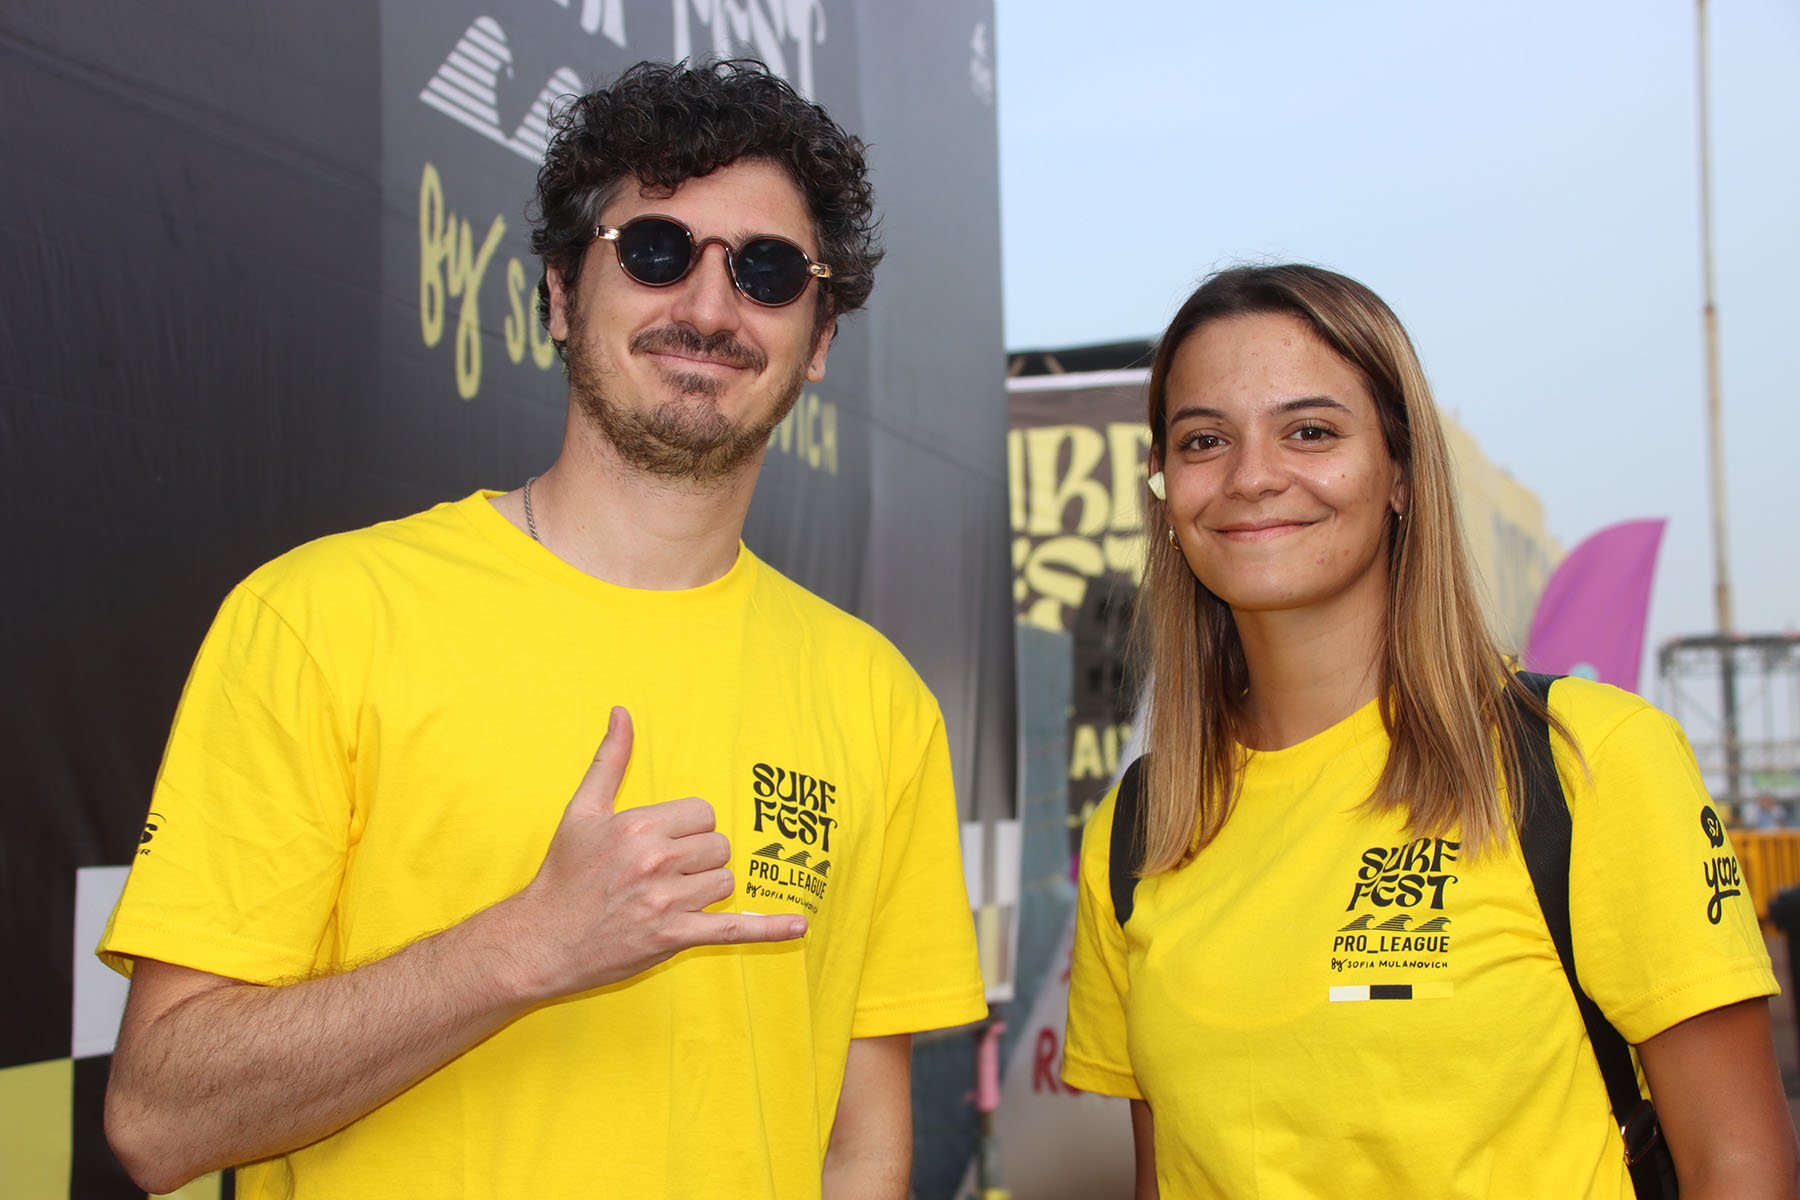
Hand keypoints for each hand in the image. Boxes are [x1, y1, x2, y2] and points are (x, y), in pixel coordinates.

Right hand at [507, 707, 806, 999]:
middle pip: (719, 847)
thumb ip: (610, 760)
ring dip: (707, 891)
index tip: (665, 844)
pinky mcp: (673, 938)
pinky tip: (799, 928)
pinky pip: (733, 929)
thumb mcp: (582, 811)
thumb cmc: (563, 875)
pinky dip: (768, 930)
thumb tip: (622, 711)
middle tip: (663, 874)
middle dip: (699, 860)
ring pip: (725, 883)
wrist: (540, 941)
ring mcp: (666, 901)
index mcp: (639, 825)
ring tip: (669, 899)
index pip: (704, 814)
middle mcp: (655, 860)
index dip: (690, 829)